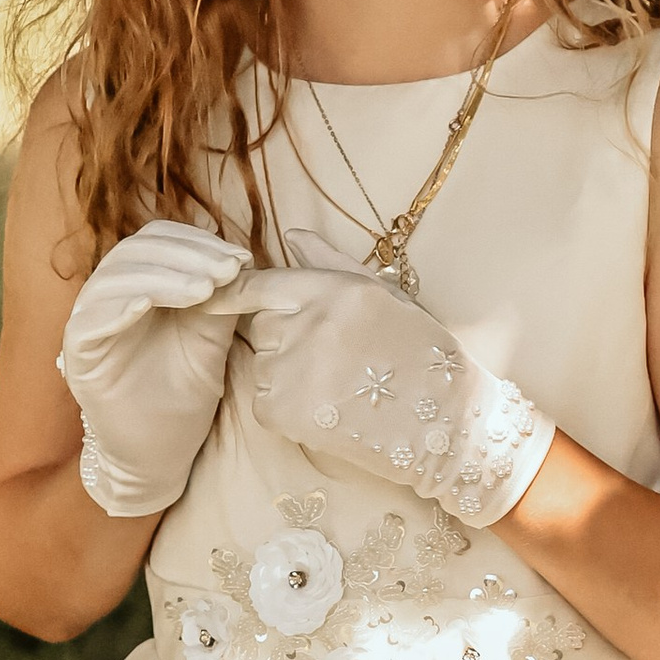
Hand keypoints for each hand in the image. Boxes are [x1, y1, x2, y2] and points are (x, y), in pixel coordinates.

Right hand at [57, 219, 252, 517]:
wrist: (160, 457)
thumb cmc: (183, 400)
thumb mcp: (210, 341)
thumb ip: (218, 301)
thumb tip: (239, 261)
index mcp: (141, 287)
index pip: (159, 242)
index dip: (198, 243)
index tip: (240, 259)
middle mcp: (111, 297)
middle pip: (137, 251)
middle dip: (186, 256)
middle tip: (226, 271)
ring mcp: (90, 323)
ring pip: (114, 277)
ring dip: (161, 276)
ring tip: (204, 289)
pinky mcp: (78, 352)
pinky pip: (91, 317)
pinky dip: (120, 304)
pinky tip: (151, 304)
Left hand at [239, 262, 555, 525]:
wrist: (445, 425)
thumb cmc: (421, 355)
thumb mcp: (386, 296)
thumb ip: (331, 264)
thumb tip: (291, 234)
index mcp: (334, 290)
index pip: (260, 283)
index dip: (235, 290)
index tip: (214, 295)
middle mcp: (309, 324)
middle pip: (262, 324)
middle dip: (285, 336)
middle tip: (332, 357)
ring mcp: (293, 369)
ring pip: (263, 363)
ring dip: (286, 373)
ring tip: (337, 386)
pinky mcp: (282, 411)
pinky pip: (264, 400)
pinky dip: (285, 408)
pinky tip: (327, 411)